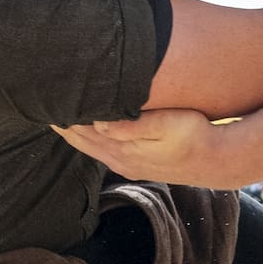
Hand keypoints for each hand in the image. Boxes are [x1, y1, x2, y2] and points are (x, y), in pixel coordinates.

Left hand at [53, 110, 239, 188]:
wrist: (218, 160)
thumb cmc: (194, 135)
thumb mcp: (165, 126)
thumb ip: (131, 126)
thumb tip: (98, 121)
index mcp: (121, 150)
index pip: (81, 132)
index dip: (63, 118)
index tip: (46, 100)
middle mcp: (120, 160)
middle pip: (81, 141)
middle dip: (63, 124)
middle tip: (44, 102)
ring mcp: (130, 163)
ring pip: (92, 146)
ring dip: (76, 132)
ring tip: (60, 115)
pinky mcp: (140, 163)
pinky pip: (106, 149)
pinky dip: (92, 138)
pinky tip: (92, 129)